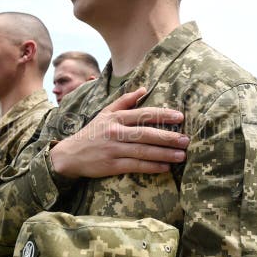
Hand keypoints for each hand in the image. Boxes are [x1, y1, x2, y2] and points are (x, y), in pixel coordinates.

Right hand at [49, 88, 187, 178]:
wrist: (70, 155)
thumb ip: (124, 101)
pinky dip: (151, 167)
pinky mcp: (111, 165)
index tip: (180, 117)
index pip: (143, 114)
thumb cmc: (92, 133)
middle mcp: (115, 132)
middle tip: (186, 139)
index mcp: (115, 118)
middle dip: (167, 137)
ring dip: (164, 153)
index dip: (162, 115)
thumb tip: (143, 89)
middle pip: (145, 134)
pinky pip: (135, 166)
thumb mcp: (105, 113)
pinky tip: (165, 167)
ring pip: (142, 151)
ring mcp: (113, 149)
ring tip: (181, 155)